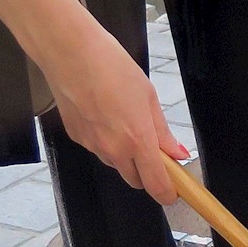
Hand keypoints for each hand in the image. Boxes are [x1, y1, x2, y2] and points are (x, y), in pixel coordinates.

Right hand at [32, 14, 188, 201]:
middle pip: (135, 180)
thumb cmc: (113, 68)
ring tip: (125, 120)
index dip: (168, 193)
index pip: (156, 184)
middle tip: (154, 150)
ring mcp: (92, 146)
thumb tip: (177, 153)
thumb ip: (162, 131)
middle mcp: (113, 150)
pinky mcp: (76, 137)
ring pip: (115, 164)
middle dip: (147, 173)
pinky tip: (104, 114)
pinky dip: (106, 141)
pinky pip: (98, 149)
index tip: (175, 192)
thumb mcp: (148, 97)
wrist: (70, 53)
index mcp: (137, 140)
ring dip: (126, 156)